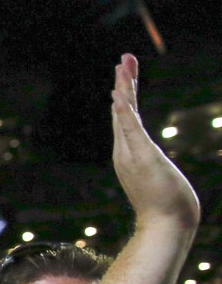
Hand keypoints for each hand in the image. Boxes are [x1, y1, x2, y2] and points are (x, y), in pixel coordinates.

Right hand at [110, 54, 200, 227]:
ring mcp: (131, 154)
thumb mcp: (158, 181)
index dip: (125, 96)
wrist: (166, 225)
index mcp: (129, 154)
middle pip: (123, 111)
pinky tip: (118, 96)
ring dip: (123, 90)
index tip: (124, 75)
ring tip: (122, 68)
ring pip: (125, 115)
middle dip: (124, 84)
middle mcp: (125, 151)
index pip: (126, 119)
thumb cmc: (166, 207)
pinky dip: (123, 112)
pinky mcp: (142, 157)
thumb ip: (152, 171)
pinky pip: (130, 129)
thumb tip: (156, 171)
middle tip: (124, 59)